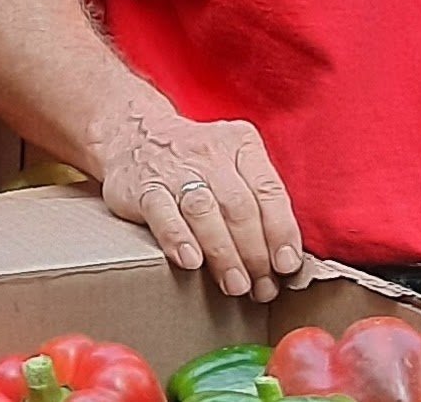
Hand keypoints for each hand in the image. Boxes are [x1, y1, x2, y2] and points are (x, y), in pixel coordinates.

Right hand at [97, 104, 301, 300]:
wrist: (133, 133)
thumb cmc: (196, 161)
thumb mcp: (233, 162)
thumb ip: (258, 199)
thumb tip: (285, 260)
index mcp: (240, 144)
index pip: (269, 190)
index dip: (281, 232)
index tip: (287, 265)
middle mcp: (209, 152)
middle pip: (239, 207)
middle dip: (255, 254)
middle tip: (261, 288)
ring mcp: (173, 168)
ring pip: (204, 211)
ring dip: (224, 254)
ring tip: (235, 285)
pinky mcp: (143, 185)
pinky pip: (162, 212)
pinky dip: (178, 238)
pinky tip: (190, 262)